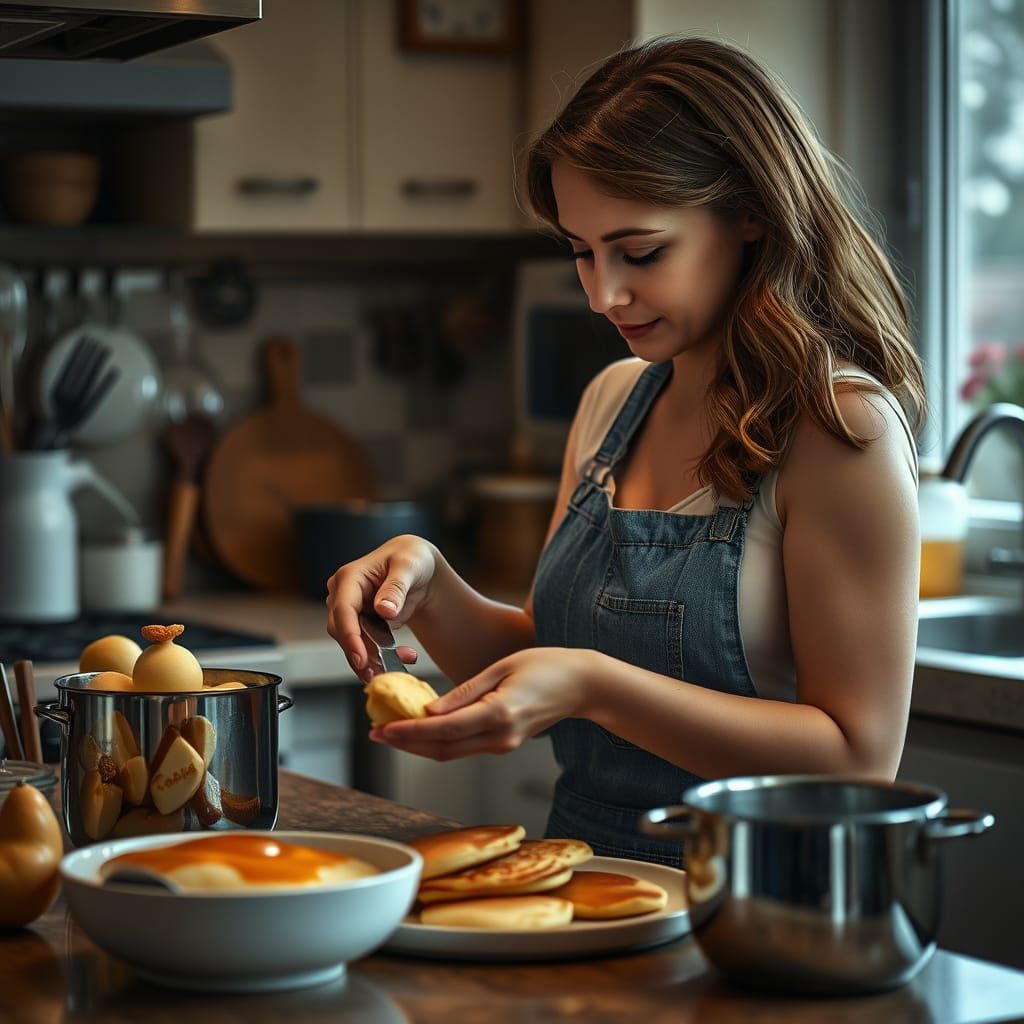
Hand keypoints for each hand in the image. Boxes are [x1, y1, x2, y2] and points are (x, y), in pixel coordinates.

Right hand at [326, 534, 437, 680]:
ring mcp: (350, 613)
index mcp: (349, 578)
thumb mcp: (409, 566)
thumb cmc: (411, 559)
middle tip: (387, 669)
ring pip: (353, 645)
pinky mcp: (361, 626)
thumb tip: (384, 610)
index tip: (361, 658)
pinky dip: (384, 656)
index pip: (342, 610)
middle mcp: (343, 596)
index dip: (349, 635)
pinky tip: (406, 656)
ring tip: (408, 657)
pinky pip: (366, 647)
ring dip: (377, 658)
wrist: (420, 569)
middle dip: (364, 653)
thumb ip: (396, 587)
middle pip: (342, 632)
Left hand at [370, 647, 593, 759]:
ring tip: (390, 732)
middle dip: (406, 744)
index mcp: (498, 714)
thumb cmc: (546, 666)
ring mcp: (503, 745)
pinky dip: (439, 741)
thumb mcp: (502, 668)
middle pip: (442, 749)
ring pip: (451, 753)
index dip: (409, 732)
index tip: (382, 728)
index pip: (444, 729)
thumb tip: (430, 709)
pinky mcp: (504, 743)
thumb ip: (465, 691)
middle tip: (376, 733)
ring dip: (419, 745)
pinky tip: (421, 729)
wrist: (582, 685)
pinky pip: (464, 747)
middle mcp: (500, 737)